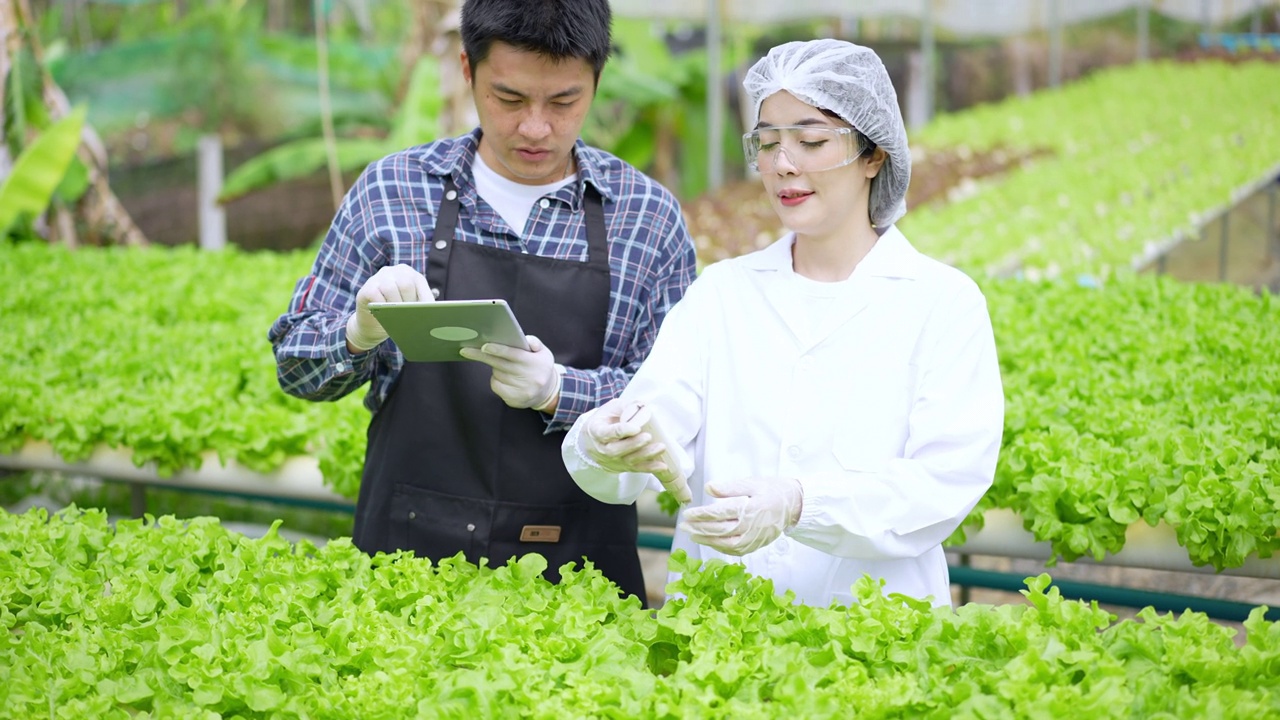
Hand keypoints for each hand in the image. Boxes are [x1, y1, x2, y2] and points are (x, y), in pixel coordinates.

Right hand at [346, 264, 432, 351]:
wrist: (373, 324)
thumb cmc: (397, 314)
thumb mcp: (412, 307)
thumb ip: (422, 305)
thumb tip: (436, 311)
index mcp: (409, 273)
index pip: (419, 282)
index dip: (423, 300)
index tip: (427, 314)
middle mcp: (394, 271)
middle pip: (406, 284)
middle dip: (409, 303)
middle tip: (408, 316)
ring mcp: (379, 278)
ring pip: (390, 288)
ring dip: (394, 306)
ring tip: (396, 316)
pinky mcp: (366, 288)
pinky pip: (375, 295)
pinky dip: (381, 306)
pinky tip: (383, 313)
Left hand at [459, 335, 559, 409]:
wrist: (547, 392)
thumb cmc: (540, 367)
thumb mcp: (543, 352)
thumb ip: (534, 343)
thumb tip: (525, 339)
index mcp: (535, 362)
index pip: (514, 355)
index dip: (498, 350)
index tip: (484, 346)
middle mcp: (529, 377)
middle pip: (500, 364)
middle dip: (482, 356)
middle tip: (466, 350)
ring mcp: (522, 390)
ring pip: (497, 374)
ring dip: (496, 369)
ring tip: (505, 367)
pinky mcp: (515, 400)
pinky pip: (496, 386)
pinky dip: (496, 380)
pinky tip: (504, 378)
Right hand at [577, 399, 682, 492]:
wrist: (593, 441)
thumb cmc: (605, 421)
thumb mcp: (610, 409)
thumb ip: (625, 406)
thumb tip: (643, 406)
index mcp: (597, 431)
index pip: (608, 433)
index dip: (622, 431)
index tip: (636, 427)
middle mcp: (603, 449)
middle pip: (618, 450)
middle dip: (634, 444)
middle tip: (648, 436)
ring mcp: (613, 460)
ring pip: (629, 461)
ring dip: (646, 455)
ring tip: (661, 447)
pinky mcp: (623, 467)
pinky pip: (637, 469)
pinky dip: (650, 468)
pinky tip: (662, 466)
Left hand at [677, 477, 802, 555]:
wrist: (794, 504)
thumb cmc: (772, 490)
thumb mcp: (751, 483)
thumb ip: (729, 487)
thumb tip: (708, 488)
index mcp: (750, 509)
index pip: (719, 514)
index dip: (701, 515)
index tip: (687, 514)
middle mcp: (752, 526)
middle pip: (720, 530)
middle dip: (699, 529)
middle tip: (683, 526)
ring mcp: (754, 538)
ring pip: (726, 544)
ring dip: (707, 541)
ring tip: (693, 536)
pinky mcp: (756, 545)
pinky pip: (735, 551)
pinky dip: (720, 548)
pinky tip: (710, 542)